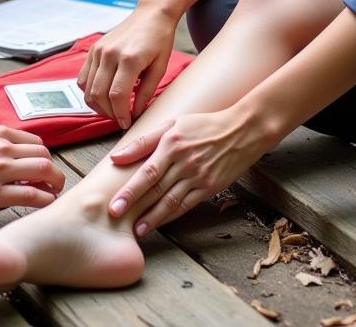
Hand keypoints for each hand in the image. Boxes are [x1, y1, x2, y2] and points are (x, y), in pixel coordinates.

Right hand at [0, 121, 65, 209]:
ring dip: (54, 184)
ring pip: (44, 172)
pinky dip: (44, 199)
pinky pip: (31, 195)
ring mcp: (1, 170)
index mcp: (0, 133)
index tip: (43, 168)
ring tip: (52, 193)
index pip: (36, 144)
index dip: (43, 158)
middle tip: (53, 182)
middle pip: (45, 157)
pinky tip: (44, 203)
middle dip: (53, 171)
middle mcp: (5, 149)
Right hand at [76, 4, 177, 128]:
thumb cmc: (160, 40)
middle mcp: (110, 54)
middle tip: (120, 118)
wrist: (151, 14)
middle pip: (99, 95)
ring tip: (112, 109)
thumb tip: (135, 113)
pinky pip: (83, 77)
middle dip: (109, 113)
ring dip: (98, 105)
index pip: (117, 96)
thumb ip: (146, 92)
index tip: (127, 123)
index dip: (120, 115)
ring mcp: (98, 50)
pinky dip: (89, 91)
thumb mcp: (160, 67)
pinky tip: (103, 95)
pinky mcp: (93, 49)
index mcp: (129, 59)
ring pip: (88, 89)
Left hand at [106, 111, 263, 235]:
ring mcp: (198, 177)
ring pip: (171, 201)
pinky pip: (186, 205)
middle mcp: (184, 162)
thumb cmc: (203, 124)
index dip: (129, 190)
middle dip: (134, 206)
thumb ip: (144, 141)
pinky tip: (159, 222)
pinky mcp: (209, 188)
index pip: (146, 171)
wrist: (242, 131)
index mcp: (172, 143)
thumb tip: (116, 156)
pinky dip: (171, 216)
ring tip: (137, 230)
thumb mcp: (173, 124)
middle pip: (156, 189)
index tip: (113, 205)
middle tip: (116, 219)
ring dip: (152, 218)